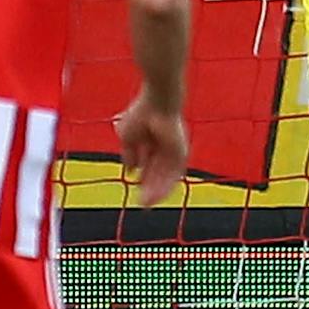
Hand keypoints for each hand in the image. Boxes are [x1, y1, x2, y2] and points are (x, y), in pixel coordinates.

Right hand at [115, 91, 188, 205]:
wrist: (157, 103)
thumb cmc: (140, 113)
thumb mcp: (127, 136)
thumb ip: (129, 154)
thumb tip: (130, 171)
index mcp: (153, 142)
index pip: (149, 166)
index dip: (143, 179)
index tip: (135, 191)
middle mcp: (165, 148)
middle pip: (158, 174)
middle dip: (149, 189)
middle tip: (142, 204)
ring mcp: (174, 151)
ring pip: (166, 177)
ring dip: (157, 191)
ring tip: (146, 205)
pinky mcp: (181, 153)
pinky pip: (174, 175)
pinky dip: (165, 186)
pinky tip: (156, 196)